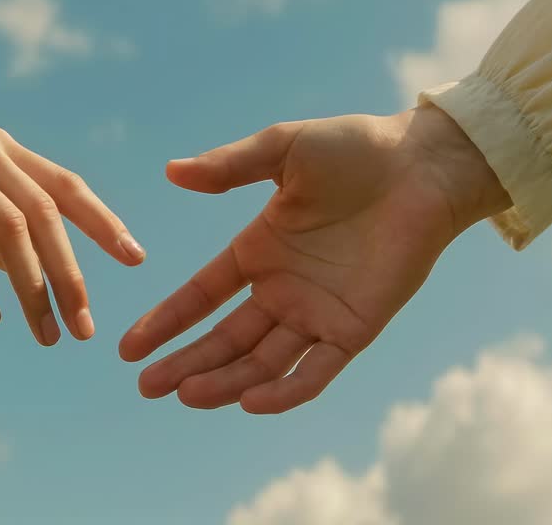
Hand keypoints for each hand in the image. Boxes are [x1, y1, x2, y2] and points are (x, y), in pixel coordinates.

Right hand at [0, 26, 145, 345]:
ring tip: (46, 334)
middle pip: (46, 215)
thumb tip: (20, 268)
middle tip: (86, 325)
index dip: (103, 221)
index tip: (135, 256)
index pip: (66, 185)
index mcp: (1, 146)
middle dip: (71, 274)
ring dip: (32, 287)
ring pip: (10, 228)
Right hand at [118, 106, 507, 412]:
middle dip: (185, 364)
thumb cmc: (356, 149)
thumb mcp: (282, 149)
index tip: (129, 347)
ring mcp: (317, 312)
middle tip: (146, 387)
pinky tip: (251, 402)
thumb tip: (171, 172)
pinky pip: (316, 370)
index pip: (202, 297)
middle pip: (225, 339)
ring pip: (262, 361)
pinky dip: (286, 391)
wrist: (422, 164)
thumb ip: (229, 166)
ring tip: (186, 395)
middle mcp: (282, 289)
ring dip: (225, 381)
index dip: (166, 321)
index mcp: (259, 251)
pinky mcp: (355, 328)